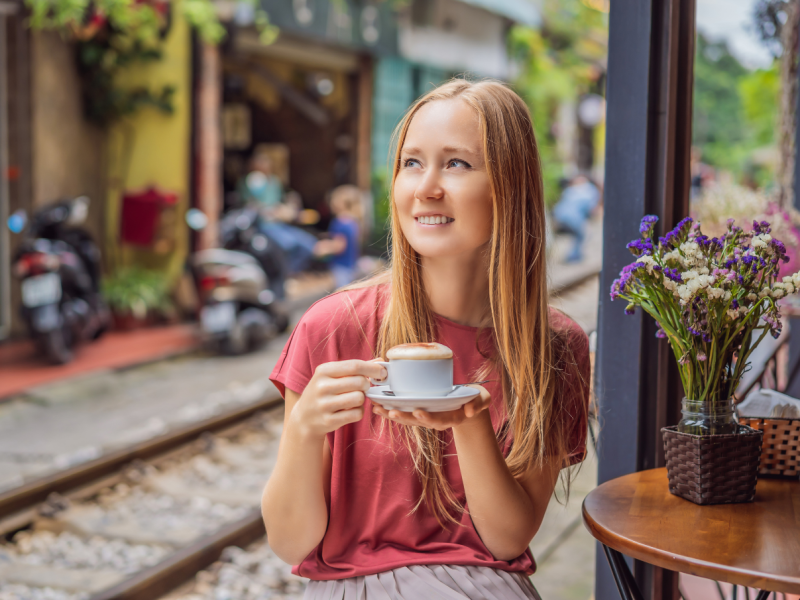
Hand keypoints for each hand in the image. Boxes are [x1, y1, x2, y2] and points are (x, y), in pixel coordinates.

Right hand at [290, 360, 387, 439]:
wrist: (304, 417)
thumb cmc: (323, 392)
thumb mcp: (333, 376)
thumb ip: (356, 368)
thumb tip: (379, 361)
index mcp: (323, 371)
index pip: (354, 366)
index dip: (372, 368)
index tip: (382, 372)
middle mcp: (322, 387)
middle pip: (359, 382)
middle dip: (367, 385)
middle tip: (363, 387)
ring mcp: (324, 405)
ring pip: (359, 398)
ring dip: (362, 399)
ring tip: (354, 399)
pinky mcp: (329, 421)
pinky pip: (356, 414)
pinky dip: (359, 412)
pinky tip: (351, 410)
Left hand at [371, 385, 491, 430]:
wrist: (469, 406)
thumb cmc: (475, 399)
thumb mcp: (482, 399)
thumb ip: (479, 403)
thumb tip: (471, 410)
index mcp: (451, 417)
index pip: (438, 419)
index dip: (428, 417)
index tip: (418, 412)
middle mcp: (436, 419)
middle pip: (418, 421)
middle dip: (404, 418)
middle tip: (391, 412)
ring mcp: (427, 417)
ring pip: (407, 419)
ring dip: (392, 415)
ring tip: (376, 409)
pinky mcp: (419, 413)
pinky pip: (403, 414)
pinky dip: (390, 410)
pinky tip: (377, 406)